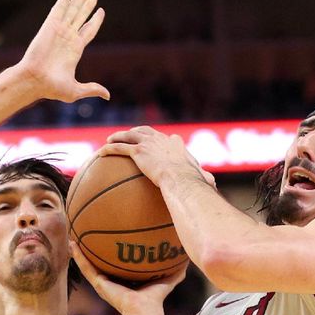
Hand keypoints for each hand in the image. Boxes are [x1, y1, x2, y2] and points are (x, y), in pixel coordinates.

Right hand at [18, 0, 109, 102]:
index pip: (88, 30)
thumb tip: (107, 95)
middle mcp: (68, 37)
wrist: (35, 81)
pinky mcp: (50, 26)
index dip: (95, 20)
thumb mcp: (76, 90)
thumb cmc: (51, 88)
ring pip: (74, 9)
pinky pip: (59, 9)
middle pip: (82, 15)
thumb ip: (92, 89)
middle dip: (88, 2)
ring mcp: (60, 30)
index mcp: (75, 50)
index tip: (101, 11)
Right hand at [70, 241, 186, 314]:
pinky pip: (86, 268)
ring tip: (73, 237)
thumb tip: (188, 258)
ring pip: (87, 265)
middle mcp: (111, 281)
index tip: (107, 240)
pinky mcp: (98, 283)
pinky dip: (78, 256)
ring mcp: (102, 283)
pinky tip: (73, 244)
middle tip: (86, 235)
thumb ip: (176, 270)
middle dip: (92, 251)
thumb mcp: (167, 279)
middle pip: (98, 263)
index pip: (115, 265)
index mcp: (124, 280)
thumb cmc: (155, 299)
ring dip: (79, 252)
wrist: (145, 311)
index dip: (111, 254)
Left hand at [100, 126, 215, 189]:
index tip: (154, 141)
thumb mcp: (202, 178)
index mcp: (175, 145)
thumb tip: (214, 183)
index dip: (160, 139)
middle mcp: (161, 139)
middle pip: (145, 131)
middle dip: (136, 132)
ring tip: (110, 140)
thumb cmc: (192, 182)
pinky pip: (119, 148)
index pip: (167, 138)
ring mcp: (148, 144)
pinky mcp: (137, 151)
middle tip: (128, 136)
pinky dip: (109, 149)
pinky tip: (100, 152)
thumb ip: (206, 178)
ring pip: (129, 135)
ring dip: (118, 136)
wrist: (181, 179)